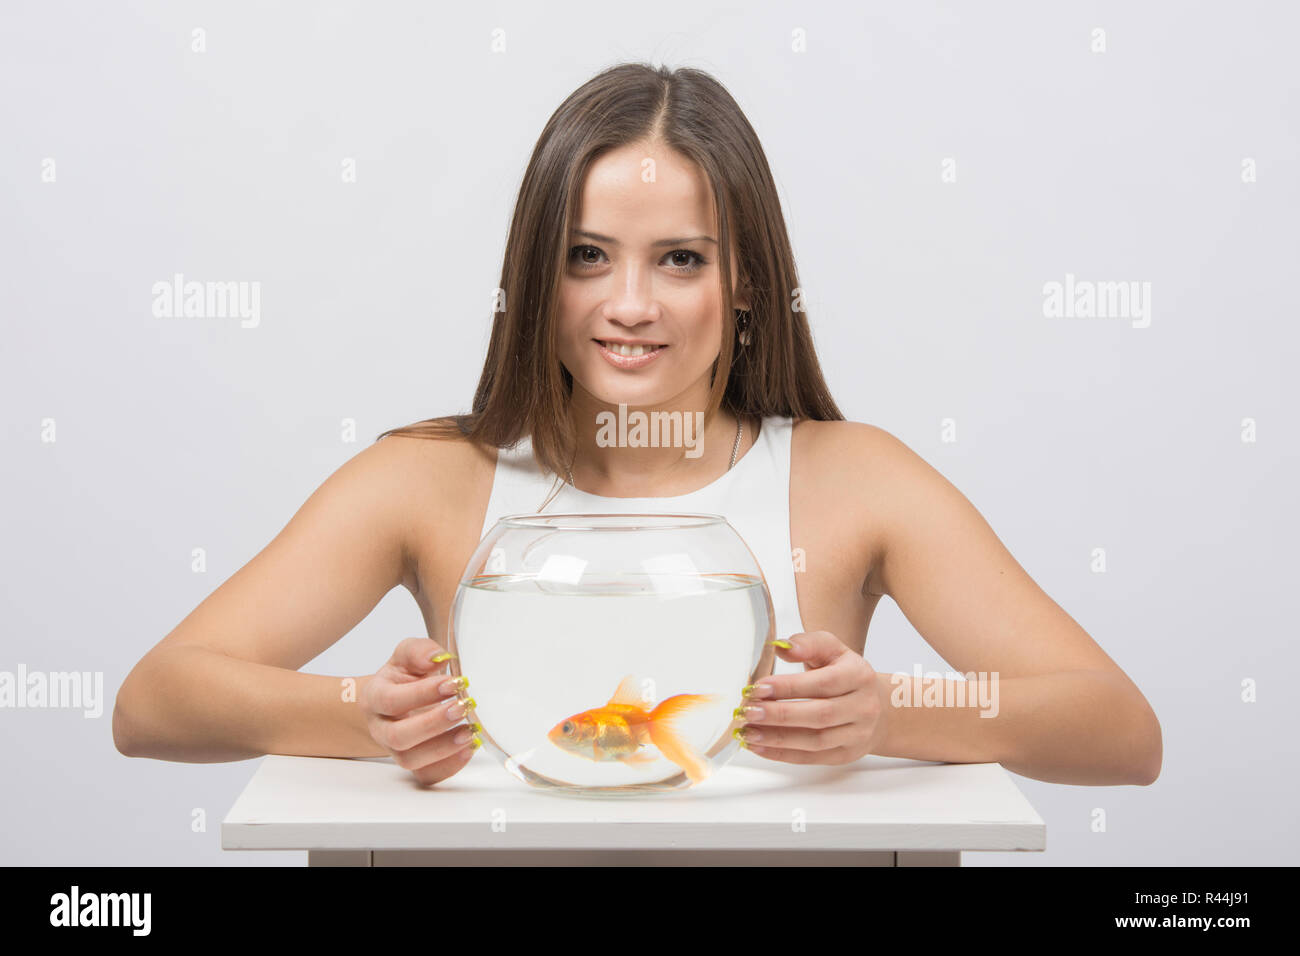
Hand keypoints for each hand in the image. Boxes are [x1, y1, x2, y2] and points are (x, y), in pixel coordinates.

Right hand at [362, 637, 477, 784]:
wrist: (401, 697)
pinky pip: (427, 775)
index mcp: (374, 697)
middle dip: (433, 724)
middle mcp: (380, 727)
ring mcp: (395, 750)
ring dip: (443, 748)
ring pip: (411, 760)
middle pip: (399, 736)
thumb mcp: (407, 655)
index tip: (453, 683)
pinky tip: (468, 748)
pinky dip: (449, 766)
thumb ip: (419, 651)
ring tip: (469, 731)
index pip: (391, 700)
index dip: (422, 694)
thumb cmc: (405, 676)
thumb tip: (437, 657)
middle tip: (463, 707)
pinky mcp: (414, 765)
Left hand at [737, 631, 886, 765]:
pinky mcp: (846, 755)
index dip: (790, 687)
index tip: (759, 688)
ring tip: (748, 732)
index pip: (824, 683)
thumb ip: (808, 644)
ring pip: (815, 741)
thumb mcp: (832, 650)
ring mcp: (857, 734)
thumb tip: (782, 647)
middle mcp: (863, 707)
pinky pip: (812, 758)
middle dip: (780, 715)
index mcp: (859, 675)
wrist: (878, 707)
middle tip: (749, 712)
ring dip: (777, 738)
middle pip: (820, 715)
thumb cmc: (846, 675)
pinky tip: (759, 746)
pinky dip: (782, 754)